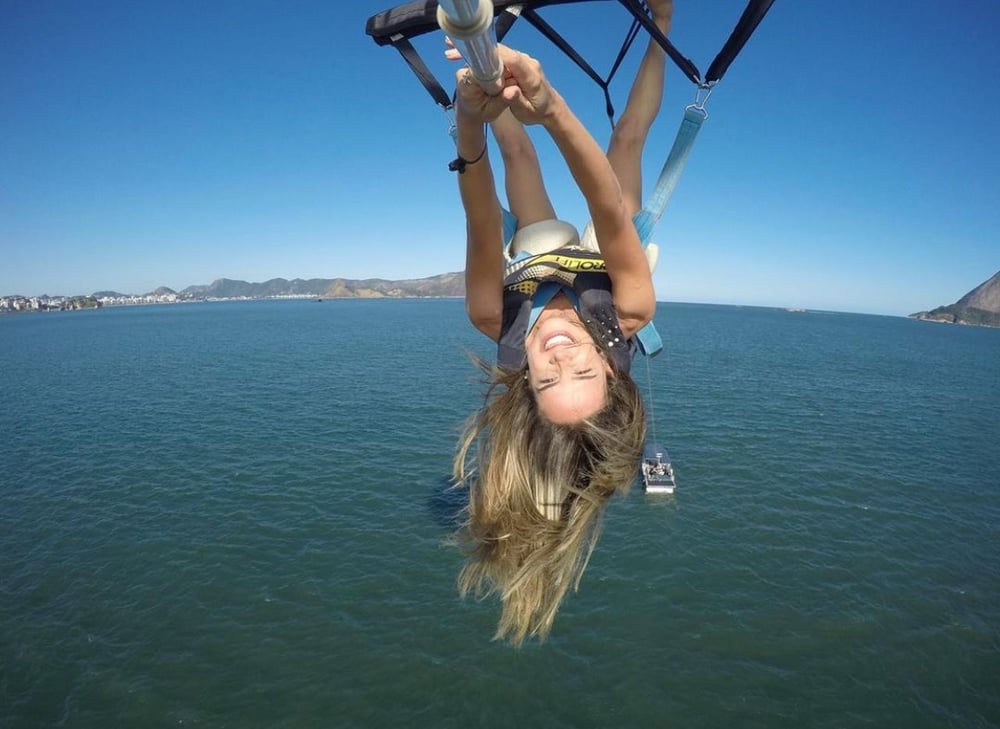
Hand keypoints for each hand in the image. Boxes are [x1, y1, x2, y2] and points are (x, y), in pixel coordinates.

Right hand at [447, 41, 563, 125]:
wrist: (550, 107)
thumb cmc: (539, 112)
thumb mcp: (528, 112)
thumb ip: (517, 100)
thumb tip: (508, 92)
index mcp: (530, 74)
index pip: (511, 59)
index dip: (492, 55)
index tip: (473, 55)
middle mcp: (526, 62)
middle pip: (500, 51)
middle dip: (476, 51)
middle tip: (452, 51)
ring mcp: (521, 60)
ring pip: (496, 52)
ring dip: (475, 53)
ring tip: (451, 53)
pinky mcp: (516, 62)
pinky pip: (498, 57)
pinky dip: (482, 57)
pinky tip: (464, 56)